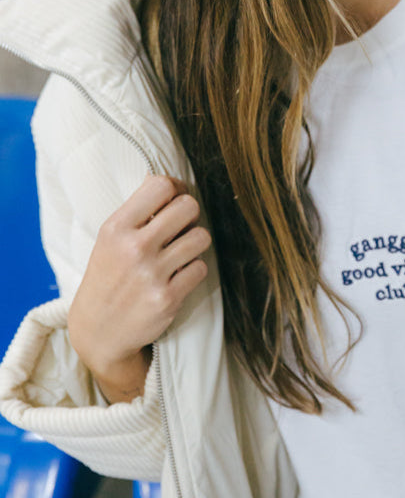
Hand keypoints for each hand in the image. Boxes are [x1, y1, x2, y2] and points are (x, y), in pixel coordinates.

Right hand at [67, 175, 210, 401]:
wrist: (98, 330)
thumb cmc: (109, 275)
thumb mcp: (111, 238)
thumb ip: (139, 210)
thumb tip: (169, 179)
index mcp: (116, 228)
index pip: (161, 185)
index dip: (174, 190)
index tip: (171, 203)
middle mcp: (134, 248)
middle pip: (189, 206)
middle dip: (190, 216)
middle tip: (179, 229)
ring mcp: (152, 274)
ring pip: (201, 236)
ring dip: (195, 244)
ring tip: (179, 253)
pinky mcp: (168, 297)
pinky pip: (201, 267)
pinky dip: (193, 270)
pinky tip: (177, 276)